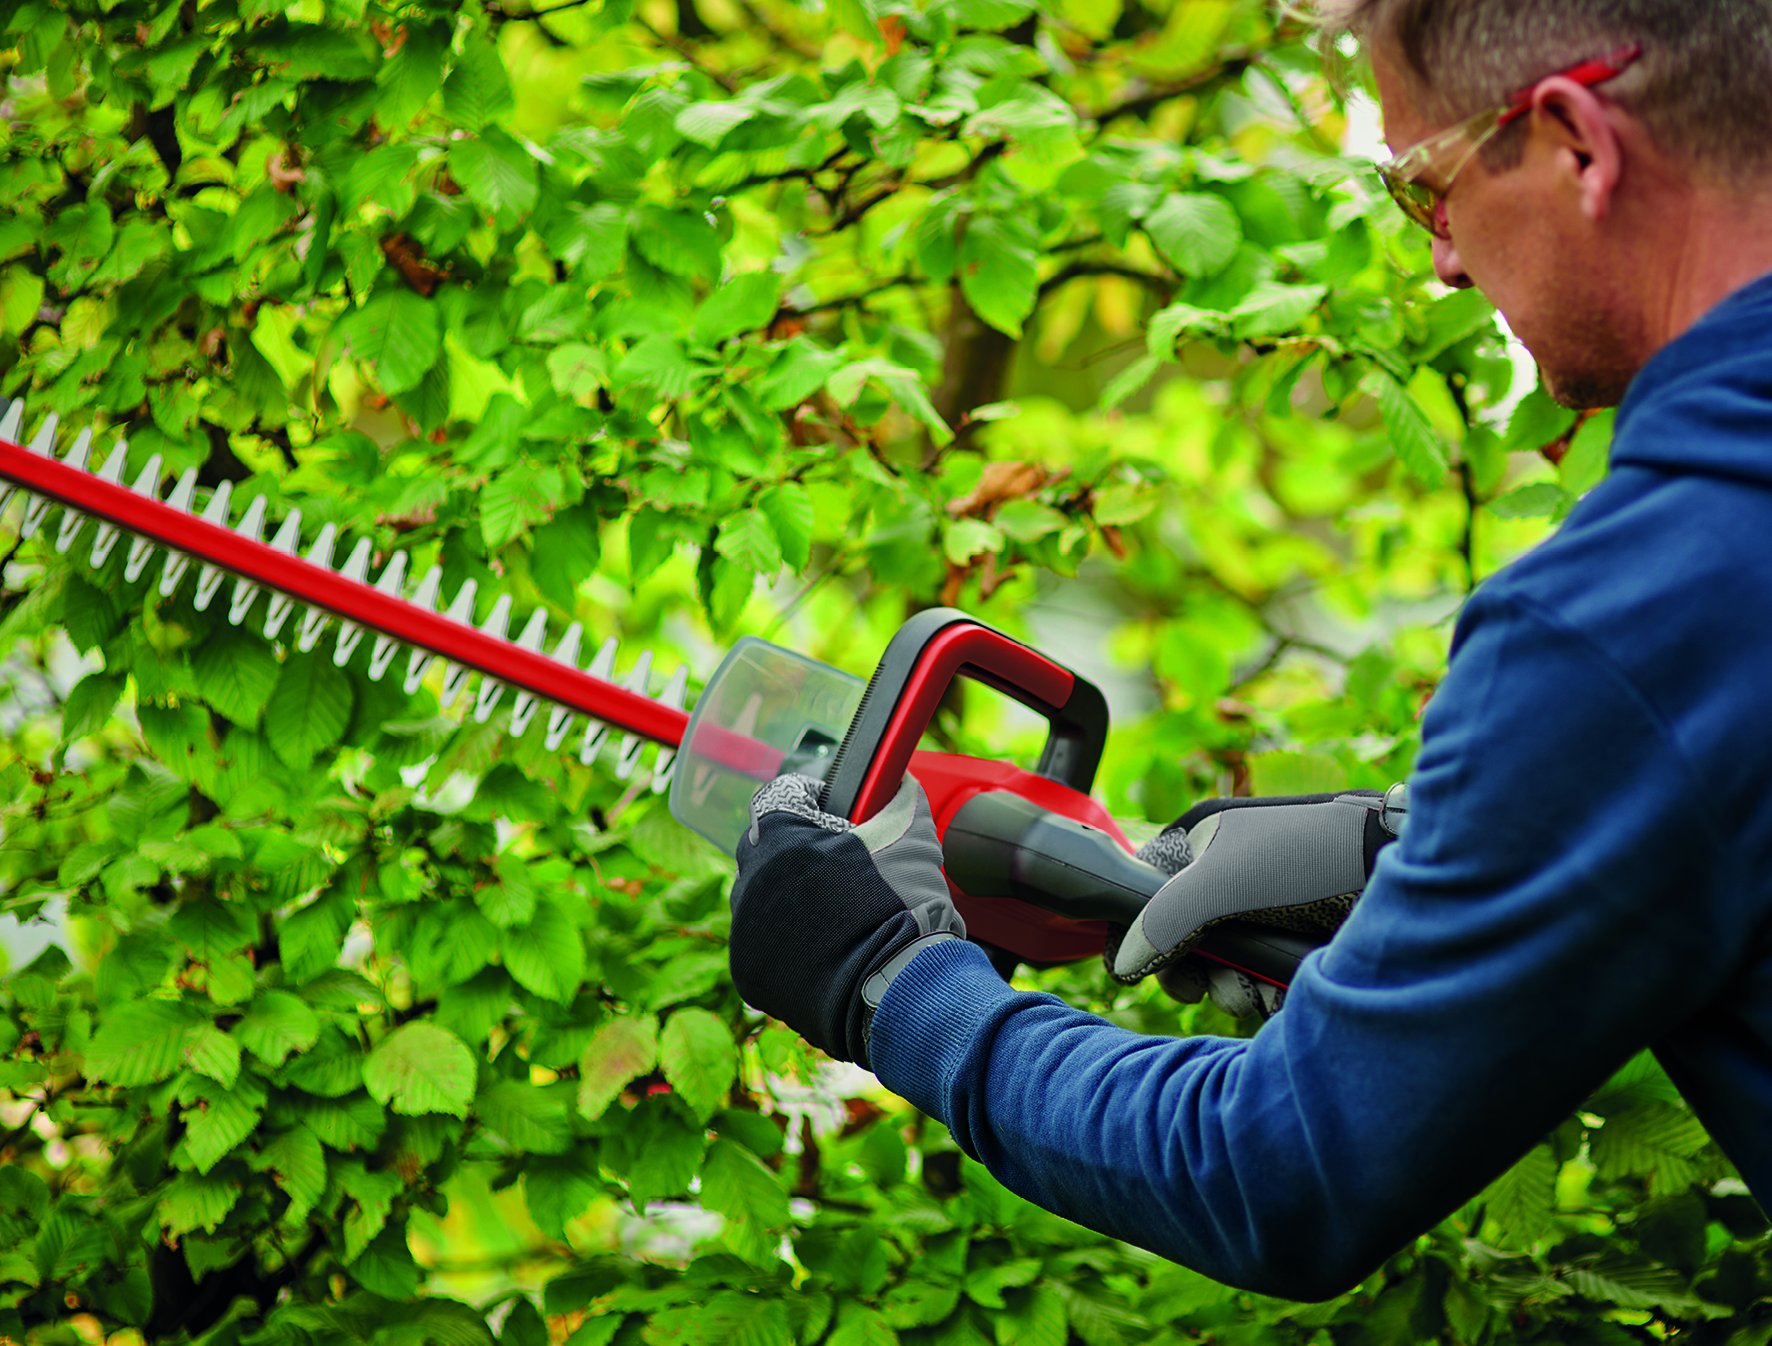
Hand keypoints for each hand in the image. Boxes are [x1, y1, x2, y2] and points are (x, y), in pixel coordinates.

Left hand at [729, 773, 964, 1066]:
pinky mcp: (748, 971)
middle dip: (797, 851)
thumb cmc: (903, 907)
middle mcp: (750, 881)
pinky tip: (823, 946)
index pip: (782, 797)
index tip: (833, 811)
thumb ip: (899, 795)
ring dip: (789, 897)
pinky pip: (761, 942)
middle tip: (838, 866)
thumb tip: (898, 779)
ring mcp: (745, 929)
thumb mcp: (913, 835)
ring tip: (834, 912)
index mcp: (780, 838)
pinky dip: (785, 941)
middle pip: (766, 849)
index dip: (810, 799)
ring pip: (761, 898)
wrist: (897, 990)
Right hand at [1115, 786, 1408, 1018]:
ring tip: (1261, 993)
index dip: (1141, 938)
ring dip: (1238, 992)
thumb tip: (1124, 964)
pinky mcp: (1296, 940)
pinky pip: (1265, 979)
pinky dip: (1270, 995)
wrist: (1399, 864)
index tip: (1151, 972)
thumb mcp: (1223, 883)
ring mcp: (1263, 911)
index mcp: (1200, 847)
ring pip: (1226, 969)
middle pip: (1184, 944)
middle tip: (1216, 988)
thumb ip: (1163, 922)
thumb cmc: (1310, 855)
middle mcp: (1227, 879)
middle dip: (1200, 975)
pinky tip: (1285, 998)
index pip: (1144, 896)